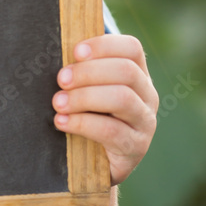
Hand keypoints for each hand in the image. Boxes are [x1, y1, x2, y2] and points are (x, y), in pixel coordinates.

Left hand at [52, 34, 157, 184]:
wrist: (96, 160)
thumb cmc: (87, 112)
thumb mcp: (89, 87)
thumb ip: (82, 68)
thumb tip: (58, 46)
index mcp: (138, 73)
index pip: (132, 48)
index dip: (104, 45)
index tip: (75, 51)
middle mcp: (148, 95)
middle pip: (126, 71)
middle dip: (88, 72)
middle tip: (61, 79)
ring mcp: (145, 122)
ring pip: (122, 98)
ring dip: (84, 97)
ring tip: (58, 102)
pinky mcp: (136, 147)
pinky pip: (112, 131)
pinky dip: (82, 123)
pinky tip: (61, 121)